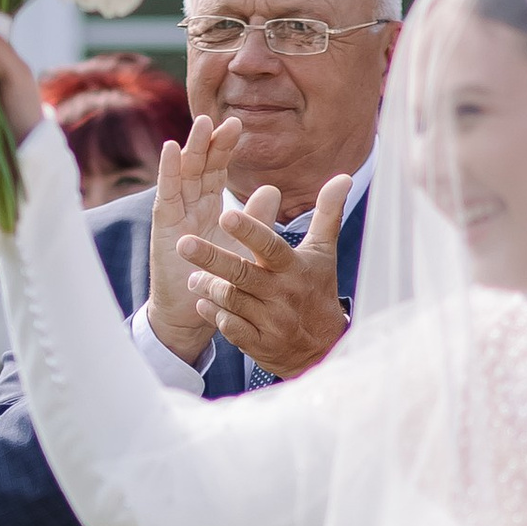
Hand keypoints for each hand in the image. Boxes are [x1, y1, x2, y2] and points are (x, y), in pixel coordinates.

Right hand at [144, 118, 246, 362]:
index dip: (225, 148)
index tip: (238, 126)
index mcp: (210, 205)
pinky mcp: (164, 228)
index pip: (217, 169)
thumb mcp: (244, 244)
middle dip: (210, 142)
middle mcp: (191, 204)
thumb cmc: (218, 278)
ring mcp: (175, 214)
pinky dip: (169, 171)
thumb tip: (273, 188)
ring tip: (201, 124)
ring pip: (183, 174)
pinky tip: (172, 149)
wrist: (194, 313)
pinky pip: (166, 194)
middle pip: (200, 166)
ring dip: (191, 148)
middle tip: (224, 120)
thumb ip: (257, 218)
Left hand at [175, 166, 353, 378]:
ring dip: (208, 287)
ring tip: (193, 277)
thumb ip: (328, 214)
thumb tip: (342, 177)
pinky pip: (230, 329)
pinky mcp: (259, 344)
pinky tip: (203, 303)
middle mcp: (281, 294)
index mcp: (294, 268)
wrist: (322, 348)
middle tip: (183, 243)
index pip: (270, 246)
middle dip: (211, 258)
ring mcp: (270, 321)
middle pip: (242, 274)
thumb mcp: (323, 253)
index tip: (226, 213)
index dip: (249, 231)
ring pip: (231, 301)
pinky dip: (214, 315)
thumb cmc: (317, 290)